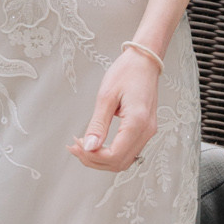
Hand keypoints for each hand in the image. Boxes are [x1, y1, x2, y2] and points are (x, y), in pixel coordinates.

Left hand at [71, 42, 161, 172]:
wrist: (145, 61)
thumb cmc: (127, 72)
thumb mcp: (106, 96)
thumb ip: (98, 124)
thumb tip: (89, 147)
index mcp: (138, 122)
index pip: (114, 155)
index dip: (93, 156)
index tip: (77, 145)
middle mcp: (147, 131)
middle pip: (119, 163)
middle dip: (95, 160)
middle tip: (75, 147)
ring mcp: (148, 132)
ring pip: (124, 160)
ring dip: (102, 159)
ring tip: (83, 146)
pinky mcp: (145, 130)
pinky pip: (128, 150)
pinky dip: (111, 152)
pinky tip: (97, 143)